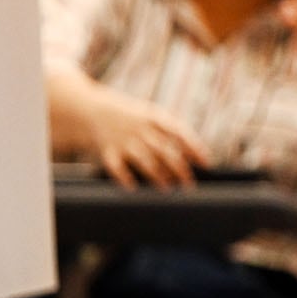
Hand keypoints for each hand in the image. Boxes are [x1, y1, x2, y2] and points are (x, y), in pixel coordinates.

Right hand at [70, 83, 209, 189]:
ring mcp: (124, 140)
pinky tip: (133, 188)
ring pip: (145, 161)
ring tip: (168, 188)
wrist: (90, 109)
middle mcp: (140, 129)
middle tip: (190, 185)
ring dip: (157, 175)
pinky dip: (124, 177)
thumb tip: (195, 157)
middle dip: (179, 169)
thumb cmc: (130, 118)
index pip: (179, 132)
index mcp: (154, 118)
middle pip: (165, 151)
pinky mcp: (107, 151)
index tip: (206, 163)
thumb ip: (170, 134)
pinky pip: (117, 167)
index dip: (194, 147)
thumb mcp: (150, 116)